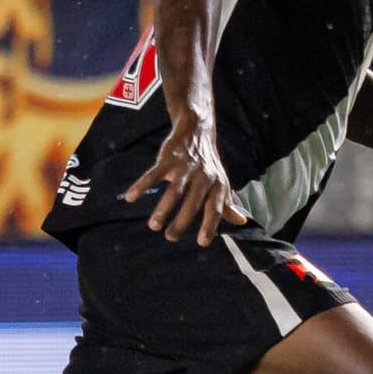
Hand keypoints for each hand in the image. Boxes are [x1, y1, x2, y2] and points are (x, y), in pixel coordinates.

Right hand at [124, 107, 248, 244]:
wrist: (197, 131)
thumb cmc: (209, 164)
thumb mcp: (221, 182)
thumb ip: (229, 204)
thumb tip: (242, 222)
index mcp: (217, 185)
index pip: (215, 208)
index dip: (210, 225)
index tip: (202, 242)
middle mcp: (203, 177)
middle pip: (193, 203)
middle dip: (181, 222)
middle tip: (170, 237)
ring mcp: (185, 167)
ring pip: (174, 191)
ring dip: (163, 209)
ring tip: (154, 225)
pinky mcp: (168, 158)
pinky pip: (153, 174)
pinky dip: (141, 185)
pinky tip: (130, 197)